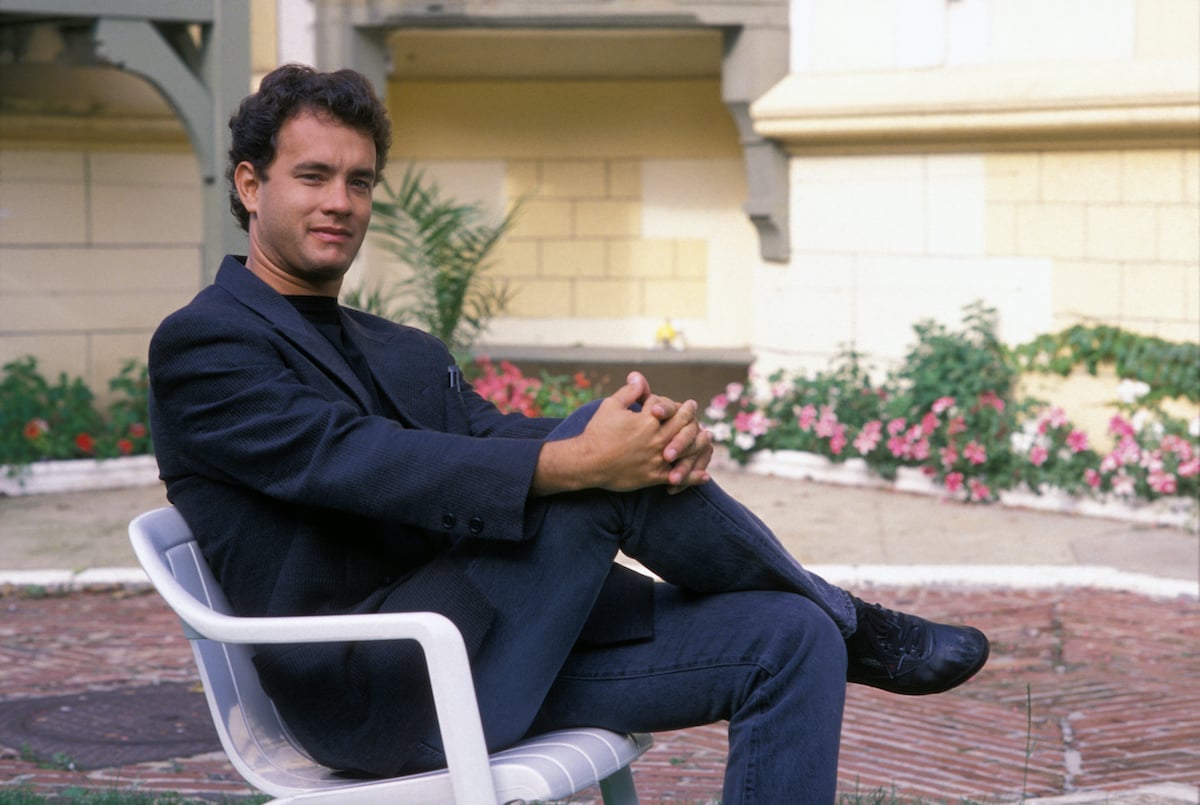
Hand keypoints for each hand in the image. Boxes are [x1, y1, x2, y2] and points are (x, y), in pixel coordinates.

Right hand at [532, 374, 710, 494]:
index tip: (665, 401)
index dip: (665, 401)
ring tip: (706, 436)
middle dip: (689, 414)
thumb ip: (629, 392)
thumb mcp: (611, 406)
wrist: (587, 463)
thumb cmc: (597, 432)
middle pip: (683, 424)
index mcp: (648, 420)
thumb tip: (638, 377)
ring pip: (687, 449)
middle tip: (693, 408)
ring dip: (699, 441)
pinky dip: (693, 477)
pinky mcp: (655, 476)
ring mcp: (658, 459)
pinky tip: (704, 475)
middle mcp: (657, 439)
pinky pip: (679, 477)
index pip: (666, 406)